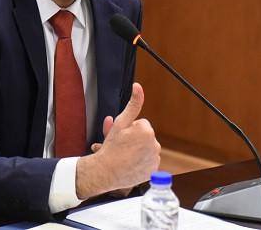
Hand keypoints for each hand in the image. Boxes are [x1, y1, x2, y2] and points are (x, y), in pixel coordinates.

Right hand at [76, 83, 160, 198]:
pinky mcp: (153, 171)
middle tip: (119, 146)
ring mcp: (154, 159)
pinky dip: (140, 162)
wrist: (105, 173)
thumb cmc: (111, 148)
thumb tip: (138, 87)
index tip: (121, 137)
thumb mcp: (120, 123)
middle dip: (132, 139)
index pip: (140, 124)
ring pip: (145, 149)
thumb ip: (133, 104)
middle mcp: (154, 145)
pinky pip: (147, 162)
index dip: (128, 129)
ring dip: (136, 150)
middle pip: (143, 137)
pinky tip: (128, 163)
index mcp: (147, 131)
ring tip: (122, 155)